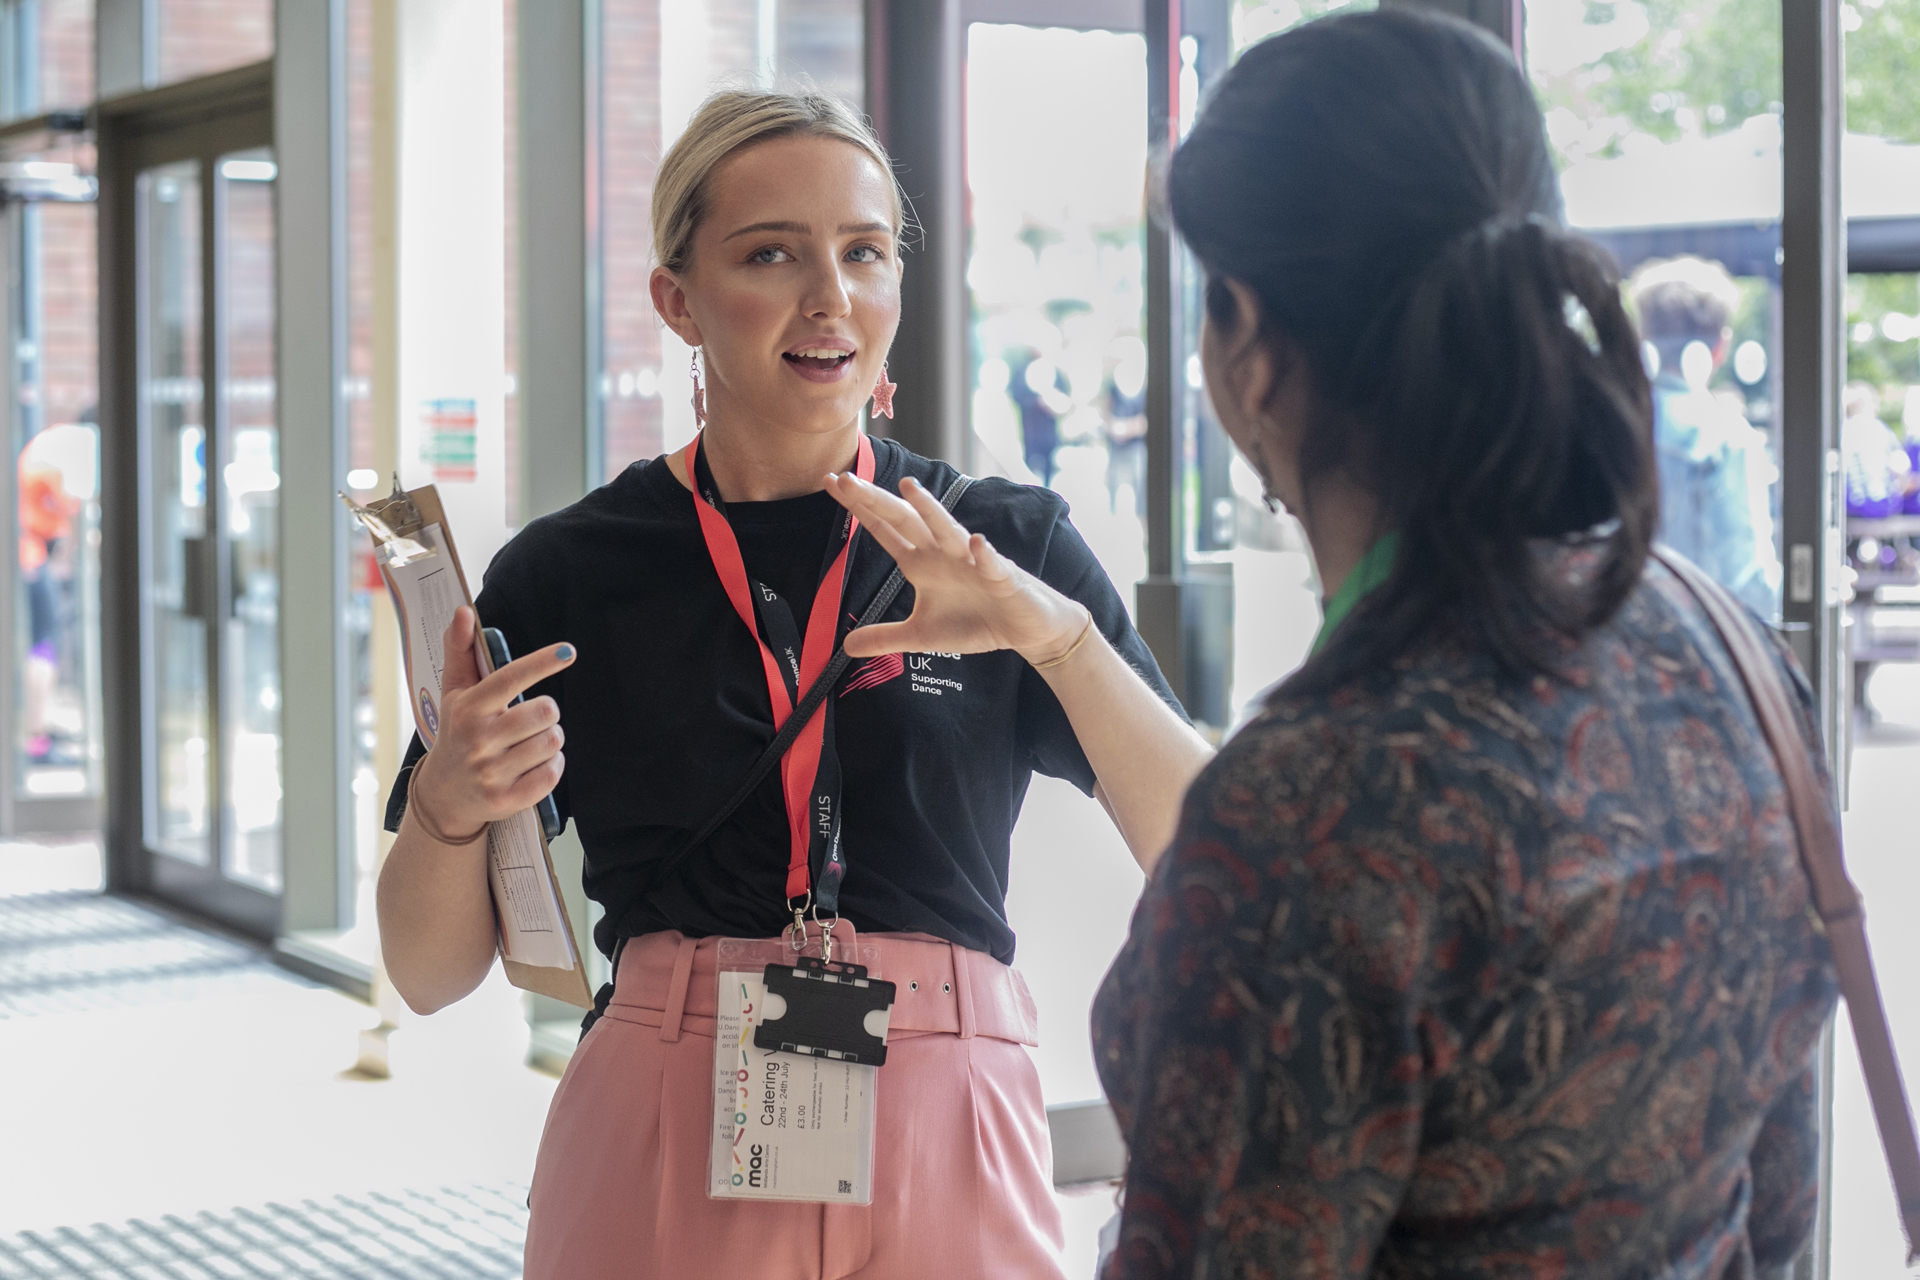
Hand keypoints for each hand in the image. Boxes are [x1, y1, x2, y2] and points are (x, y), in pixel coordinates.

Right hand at [409, 606, 575, 842]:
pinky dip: (552, 767)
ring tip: (531, 742)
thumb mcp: (454, 693)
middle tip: (533, 719)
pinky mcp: (507, 800)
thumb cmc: (457, 733)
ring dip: (551, 739)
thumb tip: (464, 611)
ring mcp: (492, 772)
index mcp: (468, 709)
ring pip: (552, 742)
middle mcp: (478, 740)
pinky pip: (552, 774)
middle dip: (547, 712)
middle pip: (544, 712)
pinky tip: (535, 765)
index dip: (542, 662)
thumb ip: (460, 650)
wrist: (444, 794)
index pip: (510, 677)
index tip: (568, 651)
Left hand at [822, 472, 1089, 664]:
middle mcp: (941, 552)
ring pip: (947, 530)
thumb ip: (884, 638)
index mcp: (920, 562)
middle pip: (904, 520)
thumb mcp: (921, 636)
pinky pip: (993, 563)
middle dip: (876, 500)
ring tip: (909, 487)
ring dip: (929, 509)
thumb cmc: (975, 621)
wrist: (1024, 627)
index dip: (856, 507)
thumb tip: (845, 647)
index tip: (828, 483)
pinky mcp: (1003, 577)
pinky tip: (977, 543)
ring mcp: (972, 560)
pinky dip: (986, 554)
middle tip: (845, 479)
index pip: (883, 528)